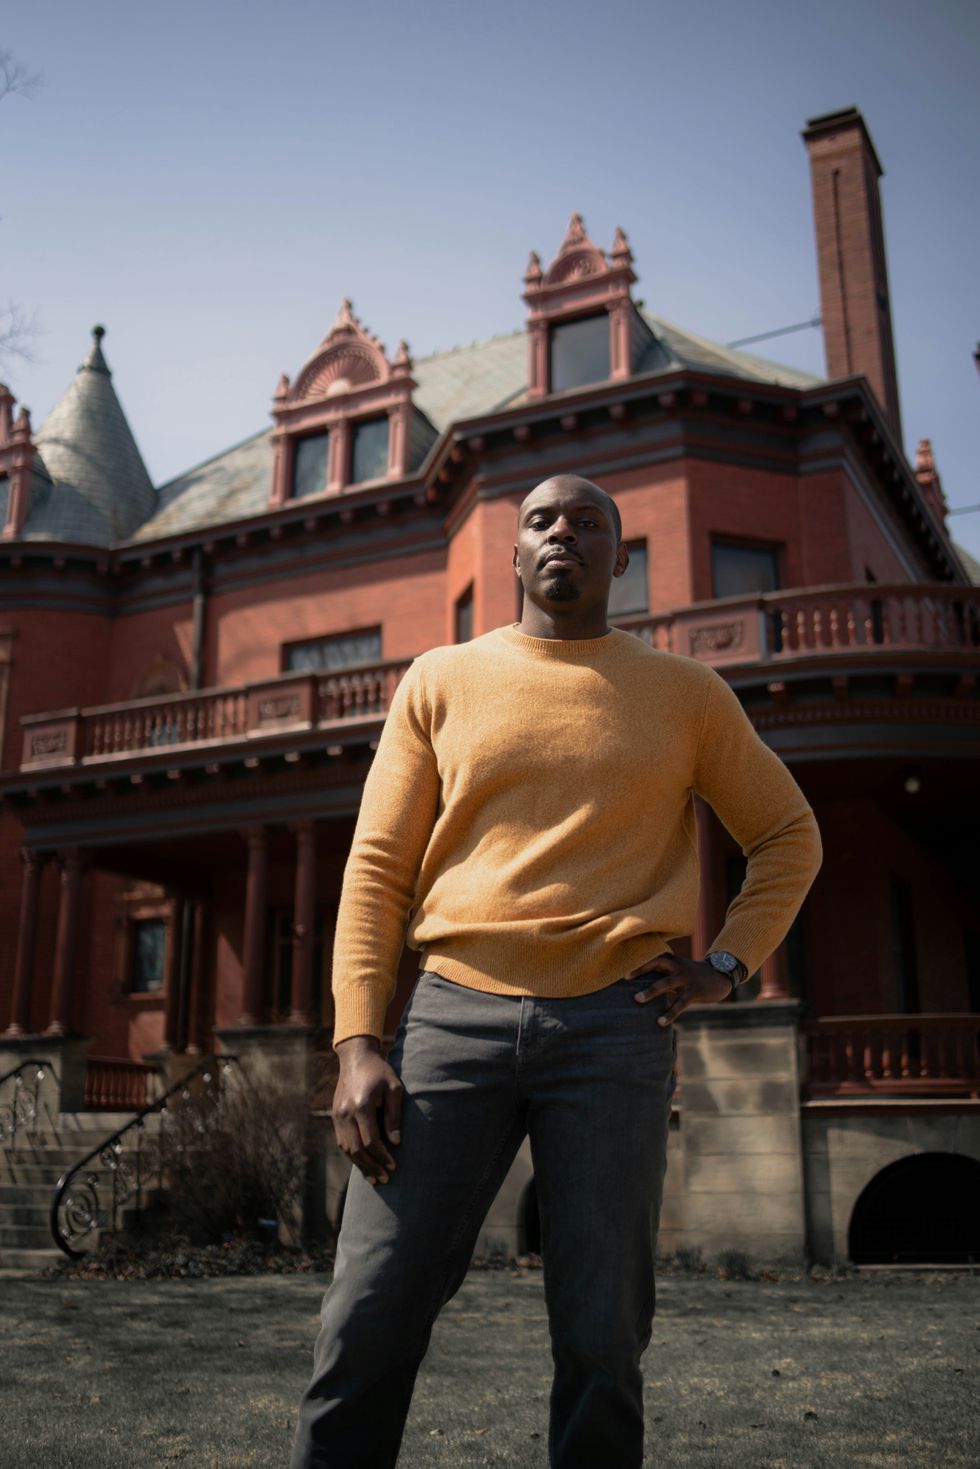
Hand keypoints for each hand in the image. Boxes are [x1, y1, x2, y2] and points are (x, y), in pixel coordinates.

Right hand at [332, 1036, 402, 1185]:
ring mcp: (337, 1115)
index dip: (382, 1156)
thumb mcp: (394, 1089)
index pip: (371, 1140)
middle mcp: (345, 1113)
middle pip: (356, 1149)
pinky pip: (342, 1141)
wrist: (355, 1057)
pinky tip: (363, 1163)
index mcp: (361, 1105)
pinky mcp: (334, 1115)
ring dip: (360, 1165)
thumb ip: (394, 1116)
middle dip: (371, 1166)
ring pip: (346, 1148)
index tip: (393, 1166)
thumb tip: (395, 1143)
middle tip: (385, 1180)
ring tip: (374, 1178)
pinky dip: (352, 1155)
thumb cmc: (379, 1071)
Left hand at [626, 953, 731, 1025]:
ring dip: (651, 991)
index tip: (624, 968)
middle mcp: (678, 967)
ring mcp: (686, 978)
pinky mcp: (694, 991)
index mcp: (673, 961)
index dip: (639, 961)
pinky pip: (680, 1003)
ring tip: (637, 999)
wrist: (720, 977)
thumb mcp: (678, 970)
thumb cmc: (692, 976)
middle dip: (642, 969)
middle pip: (658, 963)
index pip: (653, 956)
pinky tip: (660, 1022)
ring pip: (666, 983)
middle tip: (626, 978)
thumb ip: (662, 974)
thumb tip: (640, 985)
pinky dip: (670, 1013)